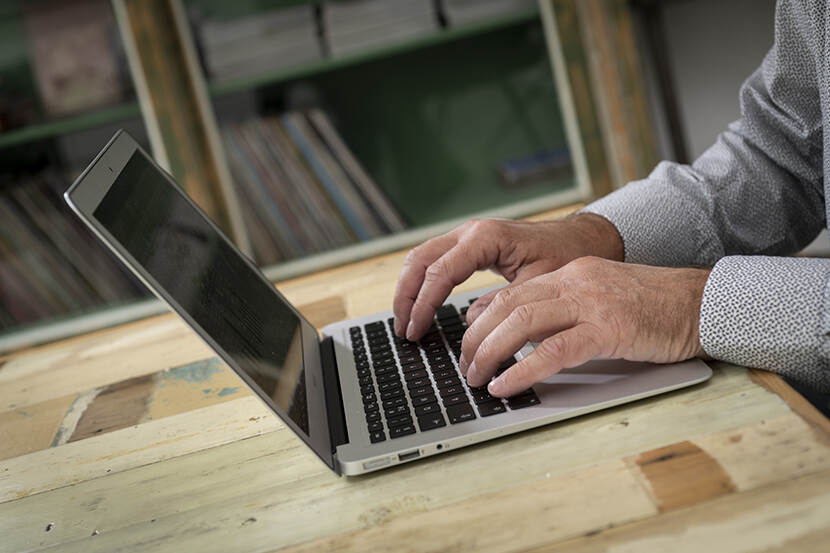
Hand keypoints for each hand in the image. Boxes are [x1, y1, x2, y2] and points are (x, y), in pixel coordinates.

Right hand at [393, 214, 623, 340]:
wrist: (581, 239)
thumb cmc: (565, 257)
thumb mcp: (539, 285)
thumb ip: (504, 303)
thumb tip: (471, 323)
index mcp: (485, 238)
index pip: (440, 272)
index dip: (424, 304)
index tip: (416, 331)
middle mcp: (470, 232)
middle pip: (420, 260)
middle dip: (406, 296)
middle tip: (403, 330)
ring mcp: (467, 236)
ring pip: (421, 258)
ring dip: (409, 290)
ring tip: (406, 322)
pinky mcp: (469, 246)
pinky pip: (434, 261)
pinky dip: (422, 284)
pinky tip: (420, 307)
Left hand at [459, 257, 711, 396]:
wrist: (704, 302)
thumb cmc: (655, 307)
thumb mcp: (600, 297)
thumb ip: (563, 308)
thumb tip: (522, 332)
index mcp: (570, 273)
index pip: (512, 292)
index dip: (481, 318)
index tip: (466, 340)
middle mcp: (575, 281)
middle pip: (507, 306)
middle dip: (476, 339)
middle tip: (464, 366)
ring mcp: (591, 303)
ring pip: (521, 323)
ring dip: (490, 353)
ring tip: (476, 378)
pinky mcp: (609, 328)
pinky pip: (554, 350)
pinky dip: (522, 370)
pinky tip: (506, 386)